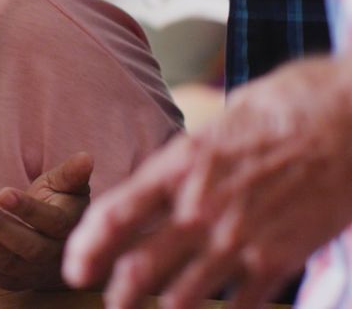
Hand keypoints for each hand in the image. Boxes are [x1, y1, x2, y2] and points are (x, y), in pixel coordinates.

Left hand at [0, 152, 92, 289]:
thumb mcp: (68, 186)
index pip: (50, 221)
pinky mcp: (16, 280)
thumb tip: (86, 157)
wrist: (63, 245)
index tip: (2, 193)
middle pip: (25, 243)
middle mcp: (53, 253)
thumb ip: (72, 174)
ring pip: (5, 260)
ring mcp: (34, 270)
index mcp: (69, 227)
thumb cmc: (62, 204)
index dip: (26, 209)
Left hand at [63, 56, 351, 308]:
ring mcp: (241, 237)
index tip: (73, 267)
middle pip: (139, 266)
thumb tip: (154, 189)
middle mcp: (203, 207)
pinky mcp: (281, 257)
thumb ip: (183, 164)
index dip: (86, 247)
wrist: (350, 116)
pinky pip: (241, 303)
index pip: (115, 215)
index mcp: (181, 166)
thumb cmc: (282, 108)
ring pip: (182, 295)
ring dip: (160, 308)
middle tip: (106, 300)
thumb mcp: (215, 126)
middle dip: (115, 292)